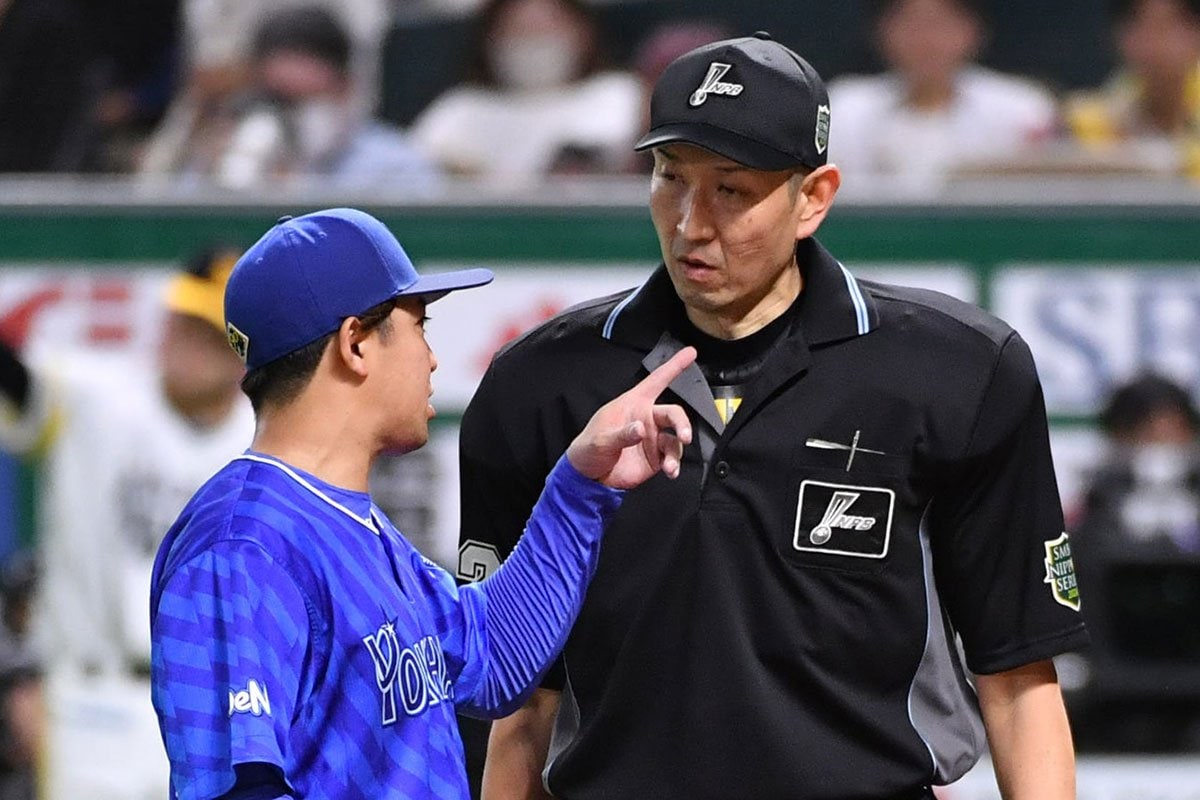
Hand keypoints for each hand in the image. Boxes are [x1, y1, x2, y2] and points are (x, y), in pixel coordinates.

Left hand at [566, 347, 695, 488]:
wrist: (588, 476)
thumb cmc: (589, 448)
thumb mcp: (600, 439)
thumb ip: (621, 434)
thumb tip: (641, 428)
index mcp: (633, 404)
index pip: (657, 381)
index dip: (674, 366)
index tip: (691, 352)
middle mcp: (647, 418)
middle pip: (674, 413)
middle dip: (683, 424)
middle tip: (684, 436)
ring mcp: (653, 438)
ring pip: (676, 438)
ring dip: (676, 452)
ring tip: (669, 466)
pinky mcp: (656, 457)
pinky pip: (672, 457)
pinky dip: (674, 465)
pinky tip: (670, 472)